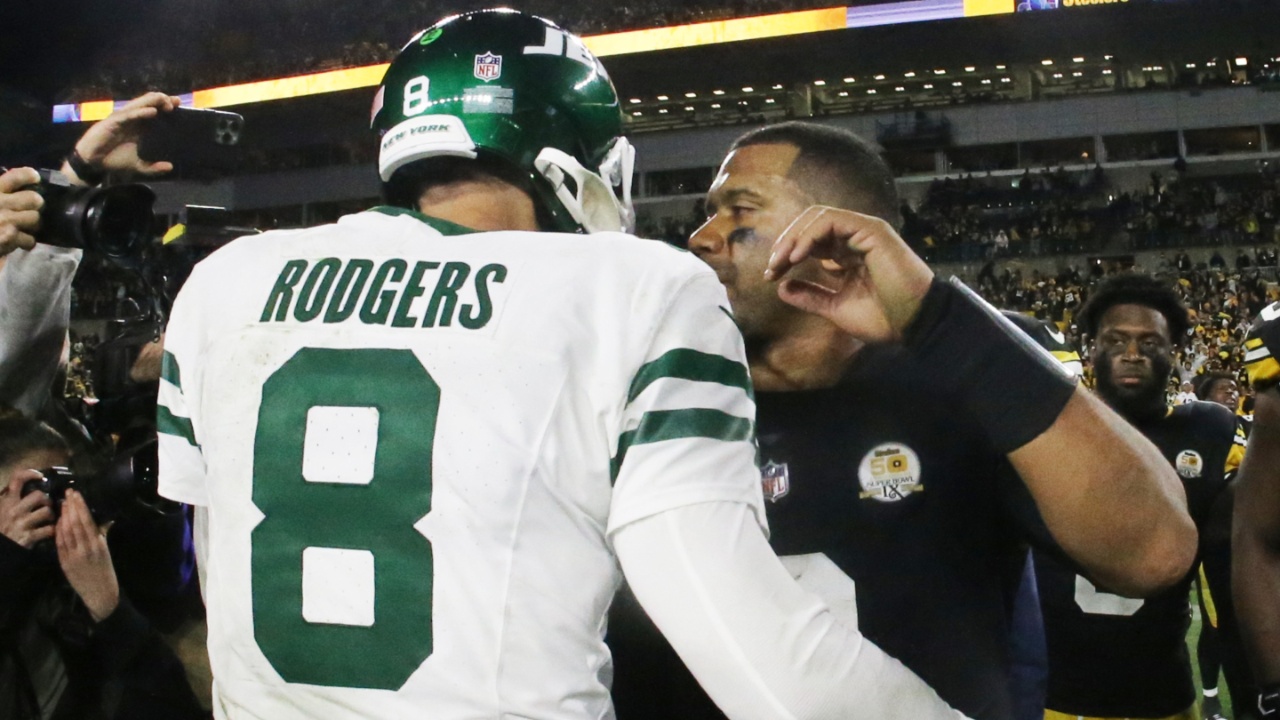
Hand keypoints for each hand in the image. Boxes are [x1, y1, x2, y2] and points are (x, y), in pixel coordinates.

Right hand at [0, 167, 42, 256]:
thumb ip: (0, 190)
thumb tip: (17, 186)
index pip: (17, 176)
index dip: (30, 176)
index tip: (35, 178)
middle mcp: (0, 202)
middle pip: (34, 199)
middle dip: (35, 205)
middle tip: (29, 209)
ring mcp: (6, 220)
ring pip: (35, 219)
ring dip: (31, 225)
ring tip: (22, 227)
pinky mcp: (10, 238)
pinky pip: (29, 239)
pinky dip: (25, 242)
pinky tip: (17, 241)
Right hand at [0, 468, 54, 548]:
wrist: (0, 549)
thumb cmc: (1, 528)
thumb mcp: (1, 510)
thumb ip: (10, 499)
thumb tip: (21, 487)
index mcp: (6, 502)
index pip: (17, 480)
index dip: (30, 474)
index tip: (40, 476)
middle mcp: (14, 510)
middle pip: (39, 495)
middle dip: (47, 500)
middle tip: (47, 506)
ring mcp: (22, 523)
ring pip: (46, 511)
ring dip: (52, 516)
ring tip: (49, 519)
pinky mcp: (29, 537)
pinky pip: (49, 529)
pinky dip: (52, 530)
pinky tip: (49, 531)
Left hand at [56, 489, 118, 621]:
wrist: (100, 593)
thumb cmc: (106, 571)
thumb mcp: (107, 551)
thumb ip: (102, 534)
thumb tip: (104, 519)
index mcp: (98, 544)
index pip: (87, 520)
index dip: (81, 506)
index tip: (77, 494)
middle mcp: (86, 548)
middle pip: (76, 523)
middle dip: (71, 507)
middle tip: (68, 493)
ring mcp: (74, 556)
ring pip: (66, 532)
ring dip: (63, 516)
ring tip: (63, 504)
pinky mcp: (65, 563)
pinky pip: (60, 544)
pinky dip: (58, 531)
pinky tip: (58, 522)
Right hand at [67, 92, 182, 180]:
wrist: (93, 162)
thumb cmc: (114, 160)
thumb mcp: (138, 165)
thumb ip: (153, 167)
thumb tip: (170, 167)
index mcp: (139, 126)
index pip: (155, 111)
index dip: (166, 106)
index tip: (180, 105)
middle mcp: (132, 119)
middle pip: (149, 104)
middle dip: (163, 100)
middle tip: (176, 102)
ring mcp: (123, 119)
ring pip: (140, 105)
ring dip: (154, 102)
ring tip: (167, 102)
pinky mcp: (113, 122)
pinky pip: (129, 114)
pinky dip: (141, 112)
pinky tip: (153, 112)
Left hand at [764, 206, 934, 341]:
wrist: (913, 324)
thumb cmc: (883, 319)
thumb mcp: (836, 308)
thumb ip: (810, 296)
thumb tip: (780, 287)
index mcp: (847, 255)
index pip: (810, 242)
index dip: (786, 255)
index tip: (771, 276)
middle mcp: (855, 239)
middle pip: (810, 225)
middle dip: (785, 243)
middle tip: (772, 267)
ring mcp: (864, 232)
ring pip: (818, 218)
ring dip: (794, 237)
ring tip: (781, 261)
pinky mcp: (871, 230)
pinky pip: (832, 221)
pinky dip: (810, 235)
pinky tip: (798, 256)